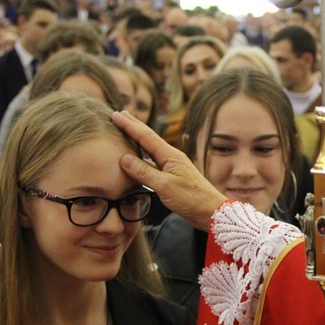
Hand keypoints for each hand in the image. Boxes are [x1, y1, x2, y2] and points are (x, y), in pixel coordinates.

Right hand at [112, 110, 225, 231]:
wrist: (210, 211)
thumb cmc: (191, 199)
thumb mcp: (165, 186)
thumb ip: (144, 172)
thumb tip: (124, 158)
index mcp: (170, 156)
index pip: (145, 136)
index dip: (129, 125)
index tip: (115, 115)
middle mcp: (172, 157)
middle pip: (149, 137)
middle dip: (134, 125)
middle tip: (120, 113)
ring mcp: (173, 166)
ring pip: (151, 148)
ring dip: (138, 138)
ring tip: (128, 129)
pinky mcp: (173, 176)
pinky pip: (154, 160)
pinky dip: (143, 155)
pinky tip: (139, 157)